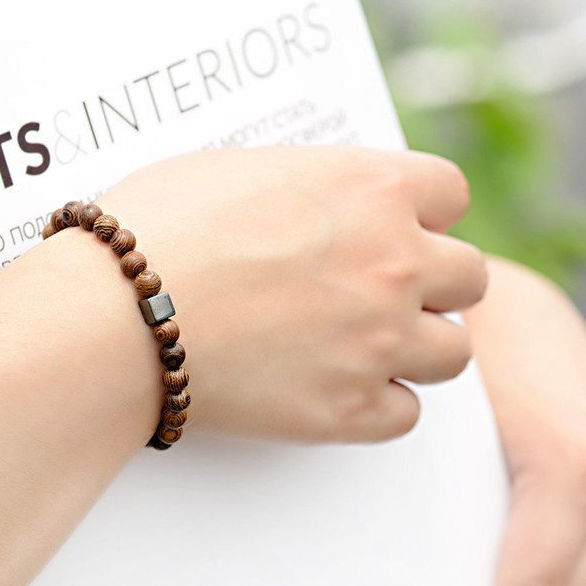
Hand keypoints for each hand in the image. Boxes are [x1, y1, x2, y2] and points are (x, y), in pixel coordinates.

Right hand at [97, 146, 485, 442]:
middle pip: (471, 278)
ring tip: (369, 346)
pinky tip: (339, 388)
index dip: (427, 212)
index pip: (452, 193)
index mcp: (374, 188)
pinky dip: (380, 405)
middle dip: (436, 284)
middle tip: (388, 293)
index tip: (401, 228)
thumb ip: (315, 186)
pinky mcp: (349, 410)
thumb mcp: (243, 171)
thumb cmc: (160, 230)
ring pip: (453, 354)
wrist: (114, 317)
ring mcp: (379, 341)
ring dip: (420, 349)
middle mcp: (396, 263)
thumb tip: (331, 204)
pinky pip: (405, 414)